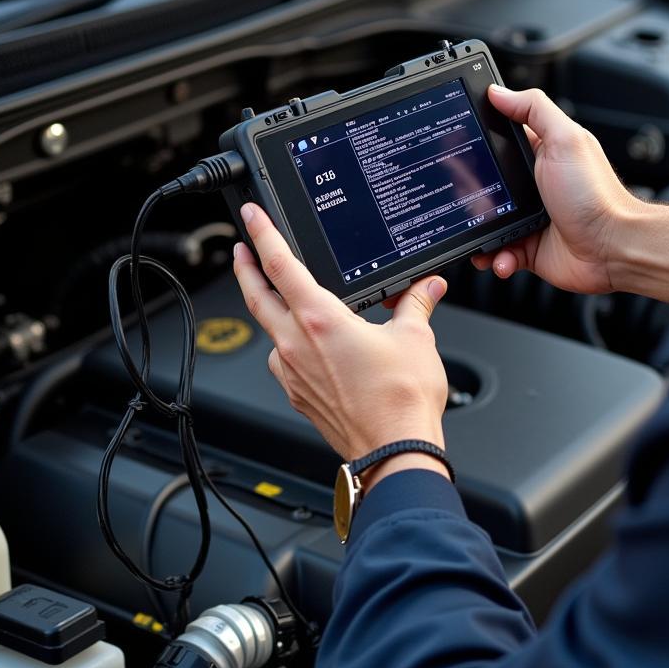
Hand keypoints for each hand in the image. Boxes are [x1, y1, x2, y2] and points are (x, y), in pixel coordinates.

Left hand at [232, 204, 450, 487]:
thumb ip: (416, 304)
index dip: (262, 235)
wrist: (394, 451)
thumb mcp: (416, 337)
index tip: (251, 216)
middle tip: (241, 250)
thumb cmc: (401, 400)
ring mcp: (293, 373)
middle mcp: (297, 344)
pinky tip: (307, 346)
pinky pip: (284, 361)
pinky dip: (289, 345)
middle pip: (258, 297)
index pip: (280, 265)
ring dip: (270, 310)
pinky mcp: (299, 396)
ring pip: (270, 331)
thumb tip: (427, 287)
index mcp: (320, 320)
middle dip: (246, 269)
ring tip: (283, 300)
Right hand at [473, 85, 668, 305]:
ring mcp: (529, 218)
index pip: (499, 141)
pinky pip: (500, 253)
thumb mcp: (565, 140)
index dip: (477, 143)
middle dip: (470, 195)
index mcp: (540, 154)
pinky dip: (497, 258)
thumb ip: (533, 109)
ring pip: (487, 223)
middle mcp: (533, 185)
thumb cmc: (596, 196)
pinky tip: (503, 258)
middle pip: (487, 184)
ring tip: (483, 237)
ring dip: (480, 233)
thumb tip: (498, 91)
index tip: (456, 146)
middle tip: (461, 200)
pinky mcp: (529, 248)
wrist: (613, 247)